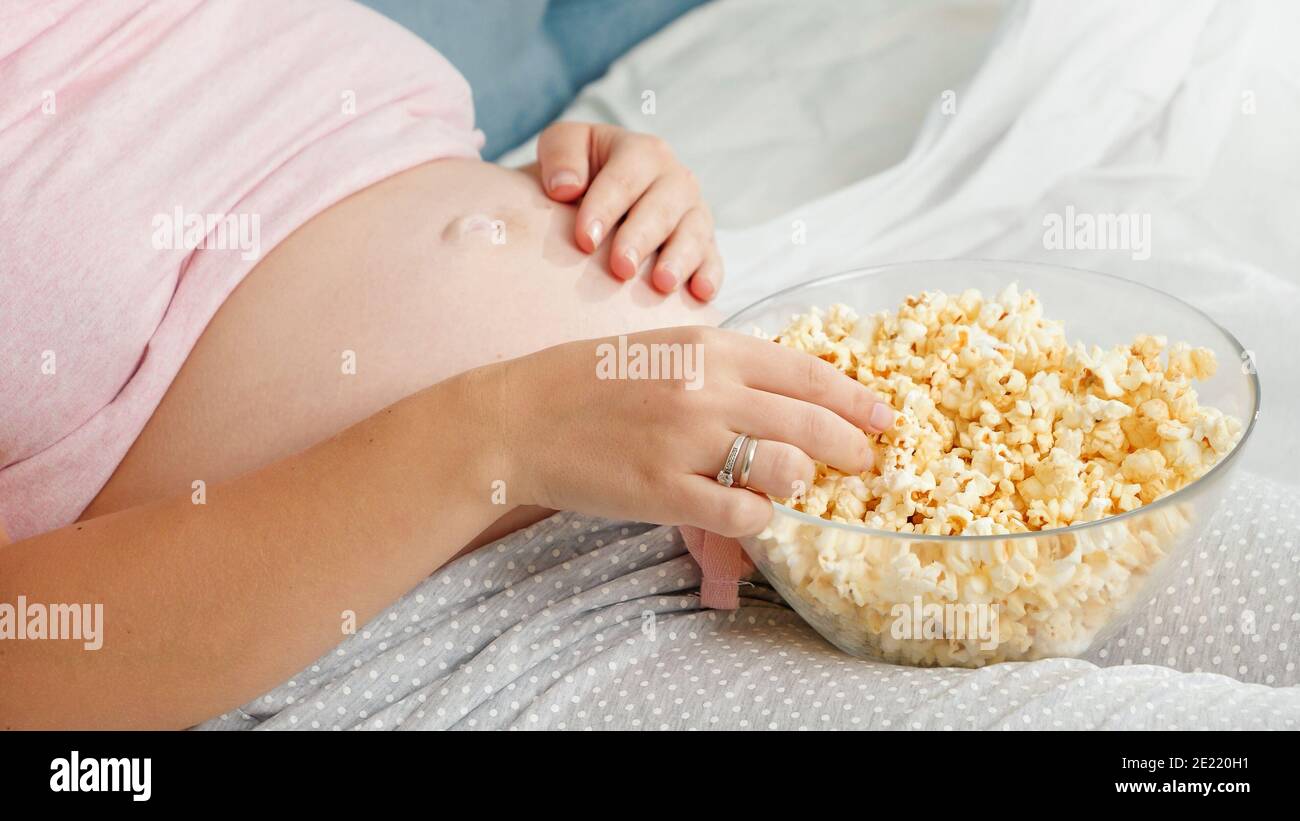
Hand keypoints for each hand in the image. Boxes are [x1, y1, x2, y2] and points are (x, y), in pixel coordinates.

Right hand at [487, 326, 895, 536]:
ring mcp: (687, 442)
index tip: (883, 416)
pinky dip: (760, 519)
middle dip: (850, 448)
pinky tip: (748, 513)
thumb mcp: (663, 349)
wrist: (519, 417)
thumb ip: (724, 367)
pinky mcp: (664, 491)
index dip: (856, 398)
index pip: (808, 373)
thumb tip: (787, 395)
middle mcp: (707, 389)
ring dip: (798, 482)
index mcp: (709, 347)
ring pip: (786, 470)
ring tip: (787, 486)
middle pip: (811, 423)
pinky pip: (744, 515)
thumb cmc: (589, 382)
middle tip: (864, 463)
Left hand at [535, 122, 721, 301]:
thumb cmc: (579, 172)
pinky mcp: (705, 245)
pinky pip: (713, 260)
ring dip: (679, 259)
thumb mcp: (562, 146)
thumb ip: (561, 155)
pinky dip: (709, 276)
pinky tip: (700, 293)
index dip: (605, 207)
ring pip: (694, 233)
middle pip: (662, 207)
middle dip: (641, 238)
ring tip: (662, 283)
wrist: (598, 194)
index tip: (585, 240)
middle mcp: (674, 179)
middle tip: (621, 268)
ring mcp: (694, 213)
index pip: (625, 178)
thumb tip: (565, 187)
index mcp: (641, 152)